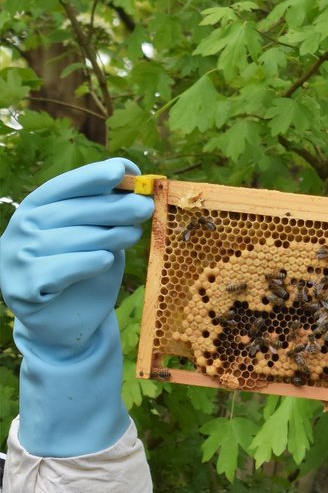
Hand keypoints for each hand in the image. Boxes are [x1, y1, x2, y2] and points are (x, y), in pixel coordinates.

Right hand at [0, 158, 153, 456]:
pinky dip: (84, 264)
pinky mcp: (24, 288)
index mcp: (35, 208)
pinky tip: (105, 259)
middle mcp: (22, 228)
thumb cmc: (81, 274)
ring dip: (105, 236)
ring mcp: (18, 257)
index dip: (92, 176)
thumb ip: (106, 218)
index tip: (122, 170)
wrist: (63, 323)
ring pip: (68, 240)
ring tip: (132, 235)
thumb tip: (136, 191)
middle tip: (144, 208)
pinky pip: (58, 271)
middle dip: (111, 208)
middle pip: (70, 212)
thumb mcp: (96, 240)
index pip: (64, 187)